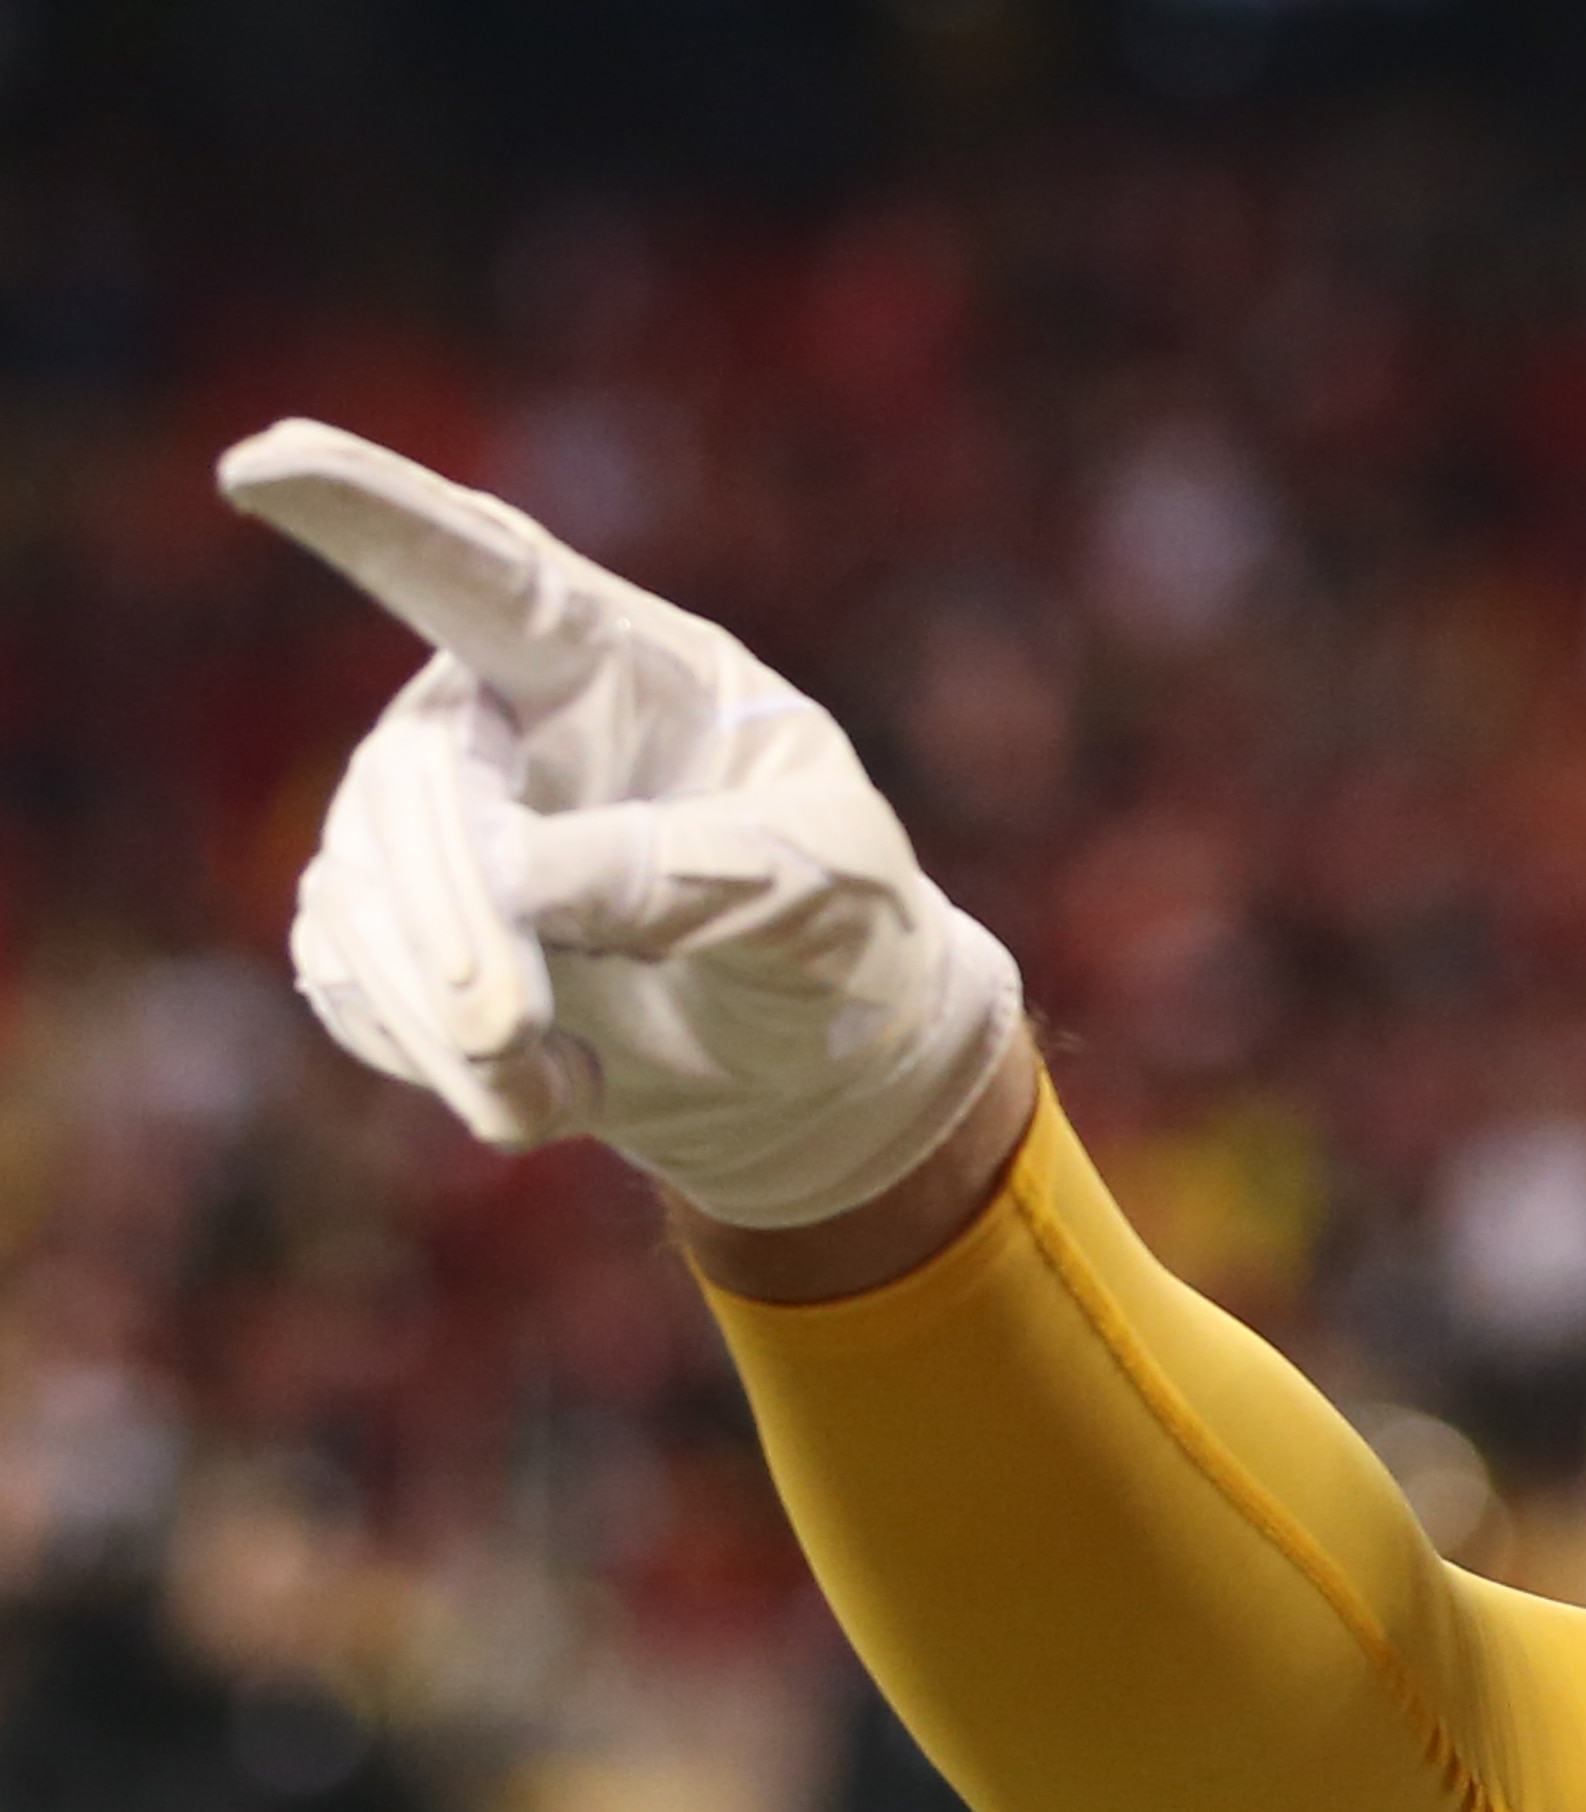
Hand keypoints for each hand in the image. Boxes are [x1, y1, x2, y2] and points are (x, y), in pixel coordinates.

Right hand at [216, 417, 1022, 1230]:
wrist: (811, 1066)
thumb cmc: (843, 938)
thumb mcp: (824, 893)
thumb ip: (695, 870)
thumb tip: (515, 880)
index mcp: (613, 661)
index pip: (480, 569)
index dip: (371, 511)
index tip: (262, 465)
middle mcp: (499, 722)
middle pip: (413, 784)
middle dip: (456, 918)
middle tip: (514, 1030)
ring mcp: (434, 823)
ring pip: (360, 893)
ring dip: (440, 1010)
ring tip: (547, 1086)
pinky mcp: (398, 929)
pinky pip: (351, 979)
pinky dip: (435, 1057)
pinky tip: (546, 1093)